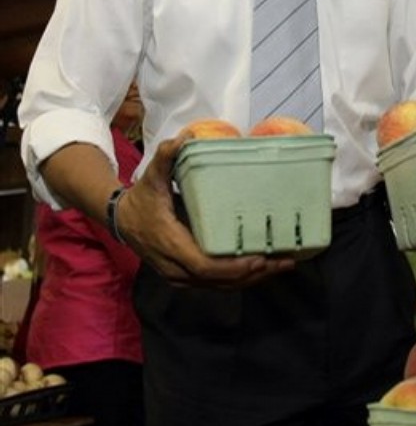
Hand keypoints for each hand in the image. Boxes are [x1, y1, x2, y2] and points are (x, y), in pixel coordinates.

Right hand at [116, 132, 294, 287]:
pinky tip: (262, 269)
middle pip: (218, 280)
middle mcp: (175, 267)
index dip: (231, 267)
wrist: (121, 220)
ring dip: (251, 279)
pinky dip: (239, 279)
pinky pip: (215, 284)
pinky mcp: (186, 278)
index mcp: (170, 243)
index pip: (203, 265)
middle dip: (253, 274)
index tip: (258, 259)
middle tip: (283, 261)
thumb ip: (166, 157)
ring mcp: (180, 276)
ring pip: (220, 286)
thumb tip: (184, 139)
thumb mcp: (152, 175)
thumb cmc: (142, 198)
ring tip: (281, 265)